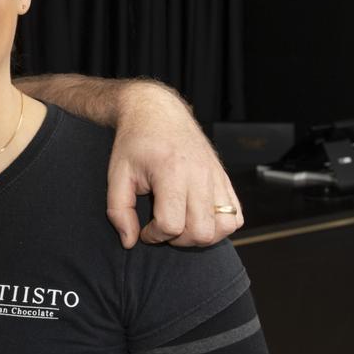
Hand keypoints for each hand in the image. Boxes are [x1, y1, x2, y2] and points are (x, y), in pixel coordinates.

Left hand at [105, 83, 243, 246]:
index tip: (145, 228)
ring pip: (225, 226)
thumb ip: (119, 210)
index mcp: (171, 170)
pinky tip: (198, 217)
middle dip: (179, 240)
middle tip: (163, 227)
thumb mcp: (117, 174)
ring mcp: (216, 176)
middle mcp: (199, 174)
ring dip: (202, 235)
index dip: (154, 235)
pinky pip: (236, 215)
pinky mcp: (224, 178)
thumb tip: (130, 242)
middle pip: (201, 231)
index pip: (171, 224)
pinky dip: (220, 225)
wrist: (156, 111)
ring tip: (182, 224)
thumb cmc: (135, 142)